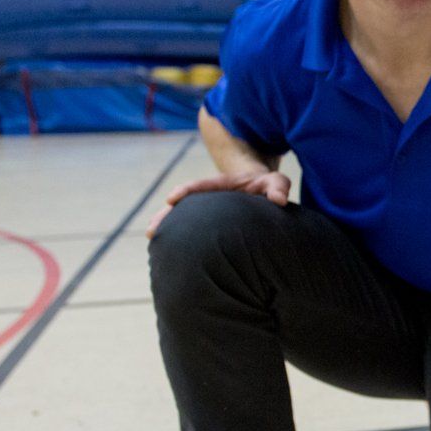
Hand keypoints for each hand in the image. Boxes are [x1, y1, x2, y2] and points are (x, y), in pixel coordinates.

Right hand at [145, 169, 290, 236]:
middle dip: (167, 214)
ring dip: (167, 226)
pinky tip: (167, 249)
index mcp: (223, 185)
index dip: (186, 191)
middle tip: (152, 227)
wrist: (262, 189)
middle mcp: (210, 196)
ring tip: (152, 237)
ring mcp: (207, 210)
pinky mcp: (208, 222)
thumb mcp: (276, 182)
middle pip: (184, 204)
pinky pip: (191, 227)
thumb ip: (278, 187)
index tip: (172, 198)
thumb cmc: (269, 186)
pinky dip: (178, 236)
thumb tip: (278, 200)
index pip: (201, 185)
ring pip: (183, 217)